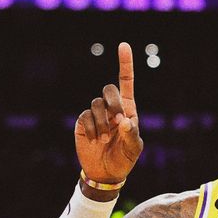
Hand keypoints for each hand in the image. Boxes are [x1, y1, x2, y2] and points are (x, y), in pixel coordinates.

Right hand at [74, 42, 143, 184]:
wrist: (105, 173)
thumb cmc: (124, 158)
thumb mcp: (133, 149)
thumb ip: (131, 134)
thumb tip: (124, 120)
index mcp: (128, 109)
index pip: (127, 81)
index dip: (125, 63)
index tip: (123, 45)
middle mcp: (111, 108)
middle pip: (109, 89)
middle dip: (113, 103)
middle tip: (117, 121)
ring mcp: (96, 114)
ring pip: (96, 104)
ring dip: (102, 121)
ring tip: (104, 139)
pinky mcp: (83, 122)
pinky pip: (85, 116)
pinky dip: (91, 128)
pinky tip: (94, 140)